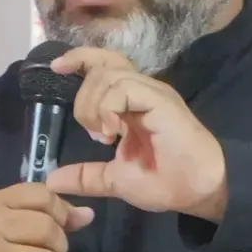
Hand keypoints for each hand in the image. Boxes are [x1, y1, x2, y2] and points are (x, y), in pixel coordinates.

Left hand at [44, 48, 227, 220]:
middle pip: (101, 66)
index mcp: (132, 104)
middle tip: (93, 130)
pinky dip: (108, 107)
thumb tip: (52, 179)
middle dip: (84, 98)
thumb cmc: (166, 182)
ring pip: (108, 75)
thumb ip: (86, 176)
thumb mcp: (116, 180)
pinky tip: (112, 132)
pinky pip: (124, 88)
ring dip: (94, 105)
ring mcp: (152, 94)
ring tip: (104, 135)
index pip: (103, 66)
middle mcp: (142, 92)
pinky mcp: (160, 100)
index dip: (79, 60)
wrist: (198, 191)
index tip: (57, 67)